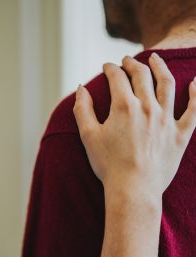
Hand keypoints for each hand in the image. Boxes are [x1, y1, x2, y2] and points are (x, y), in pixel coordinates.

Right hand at [73, 53, 195, 198]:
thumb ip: (82, 110)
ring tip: (155, 59)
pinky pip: (194, 110)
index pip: (117, 78)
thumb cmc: (108, 165)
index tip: (107, 67)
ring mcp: (166, 120)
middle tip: (127, 61)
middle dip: (132, 64)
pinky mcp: (180, 135)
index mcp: (124, 107)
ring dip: (160, 68)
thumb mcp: (88, 136)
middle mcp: (147, 107)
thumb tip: (81, 89)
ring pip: (166, 85)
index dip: (110, 69)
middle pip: (142, 76)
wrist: (133, 189)